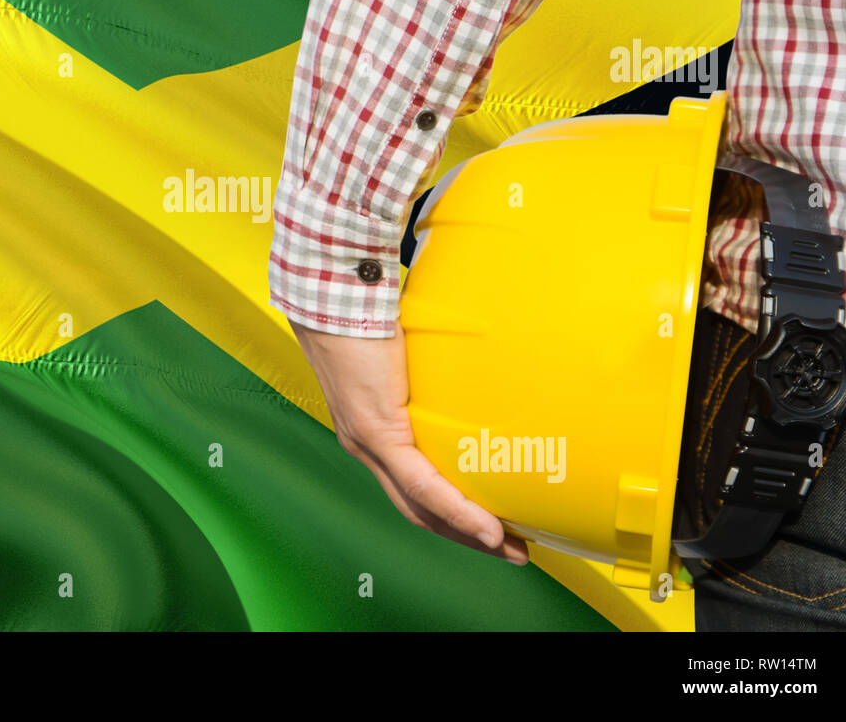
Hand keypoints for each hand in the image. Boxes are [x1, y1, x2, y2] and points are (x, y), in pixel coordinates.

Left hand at [290, 319, 528, 564]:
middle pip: (417, 510)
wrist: (336, 297)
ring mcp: (368, 443)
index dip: (448, 515)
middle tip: (508, 549)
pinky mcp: (376, 431)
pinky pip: (420, 483)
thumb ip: (428, 371)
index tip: (487, 527)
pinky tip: (486, 527)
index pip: (410, 489)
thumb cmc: (366, 314)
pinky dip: (455, 509)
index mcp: (371, 432)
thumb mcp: (404, 354)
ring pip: (420, 507)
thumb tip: (471, 361)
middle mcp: (365, 447)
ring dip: (467, 534)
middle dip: (464, 536)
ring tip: (507, 547)